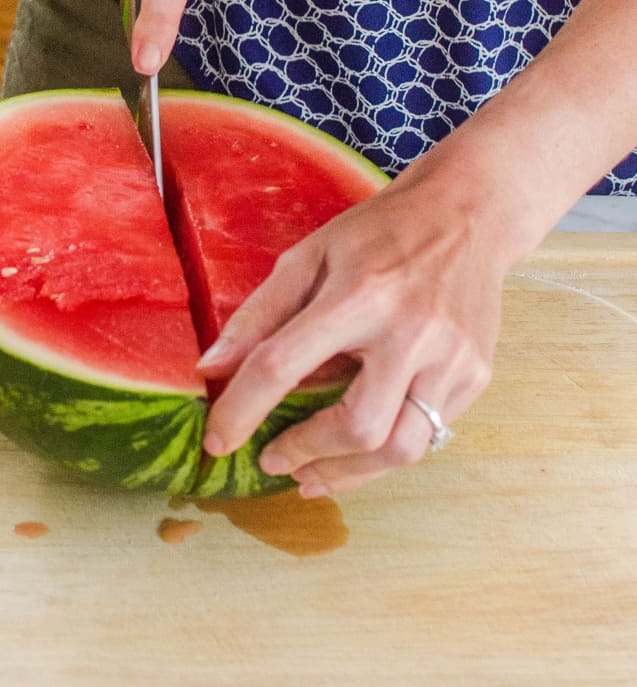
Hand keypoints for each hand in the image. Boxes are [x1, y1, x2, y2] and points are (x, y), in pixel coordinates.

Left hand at [197, 162, 506, 497]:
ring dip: (348, 472)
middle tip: (272, 460)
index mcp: (361, 294)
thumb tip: (211, 369)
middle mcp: (413, 332)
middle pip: (358, 428)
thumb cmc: (379, 233)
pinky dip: (386, 448)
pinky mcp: (476, 375)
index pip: (286, 365)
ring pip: (401, 449)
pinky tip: (360, 442)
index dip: (242, 411)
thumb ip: (259, 314)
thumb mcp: (309, 255)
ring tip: (311, 473)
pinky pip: (429, 434)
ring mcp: (453, 358)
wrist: (467, 213)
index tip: (217, 441)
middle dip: (306, 453)